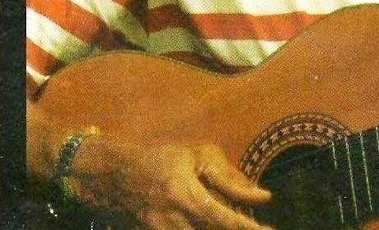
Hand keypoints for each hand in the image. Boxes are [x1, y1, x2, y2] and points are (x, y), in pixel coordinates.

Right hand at [72, 139, 273, 229]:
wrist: (114, 175)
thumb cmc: (160, 159)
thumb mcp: (195, 156)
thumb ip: (229, 177)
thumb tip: (263, 196)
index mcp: (185, 195)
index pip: (224, 219)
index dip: (247, 228)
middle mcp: (174, 220)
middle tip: (261, 229)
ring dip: (221, 229)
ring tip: (240, 223)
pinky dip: (204, 228)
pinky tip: (212, 223)